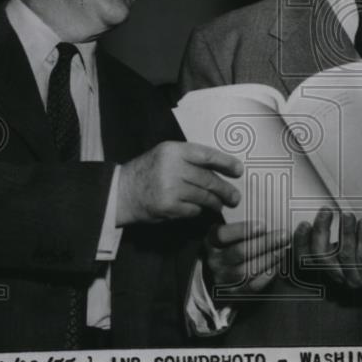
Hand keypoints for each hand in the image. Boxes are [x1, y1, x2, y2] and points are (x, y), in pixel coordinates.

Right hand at [116, 141, 242, 224]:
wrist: (122, 192)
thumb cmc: (148, 171)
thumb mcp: (165, 155)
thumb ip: (189, 158)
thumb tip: (221, 168)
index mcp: (174, 150)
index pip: (207, 155)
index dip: (226, 162)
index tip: (239, 170)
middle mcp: (173, 167)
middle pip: (208, 179)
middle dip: (225, 189)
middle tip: (235, 197)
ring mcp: (170, 187)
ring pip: (203, 196)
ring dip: (215, 202)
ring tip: (220, 205)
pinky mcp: (168, 206)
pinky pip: (193, 209)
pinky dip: (198, 210)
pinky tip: (199, 209)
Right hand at [203, 220, 288, 297]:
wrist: (219, 276)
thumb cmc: (230, 246)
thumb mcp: (229, 234)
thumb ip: (242, 227)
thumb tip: (268, 213)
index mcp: (211, 242)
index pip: (222, 235)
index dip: (242, 230)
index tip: (263, 225)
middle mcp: (215, 261)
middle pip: (240, 252)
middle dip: (265, 243)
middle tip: (284, 235)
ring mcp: (223, 279)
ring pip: (246, 271)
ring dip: (268, 259)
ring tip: (283, 249)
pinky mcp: (233, 294)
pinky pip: (252, 287)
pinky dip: (267, 275)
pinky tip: (278, 265)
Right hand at [296, 208, 361, 290]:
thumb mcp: (349, 235)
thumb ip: (332, 231)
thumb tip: (317, 213)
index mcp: (330, 268)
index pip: (306, 260)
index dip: (301, 243)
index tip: (304, 223)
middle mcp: (340, 277)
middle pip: (321, 258)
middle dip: (321, 232)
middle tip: (326, 211)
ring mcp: (356, 279)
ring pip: (343, 255)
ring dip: (345, 232)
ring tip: (348, 215)